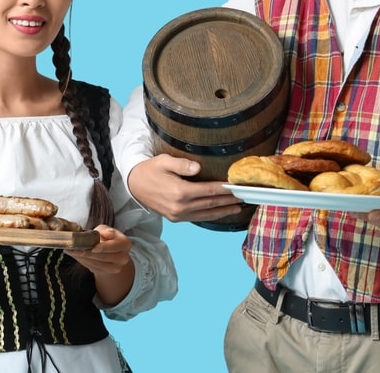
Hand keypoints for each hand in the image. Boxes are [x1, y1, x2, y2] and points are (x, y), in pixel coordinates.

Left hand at [66, 225, 134, 305]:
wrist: (110, 251)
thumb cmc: (107, 237)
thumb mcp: (105, 230)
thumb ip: (105, 230)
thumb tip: (105, 234)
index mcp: (125, 244)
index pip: (115, 246)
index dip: (104, 247)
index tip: (93, 248)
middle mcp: (123, 257)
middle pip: (104, 257)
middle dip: (87, 253)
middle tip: (74, 248)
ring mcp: (116, 267)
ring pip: (96, 264)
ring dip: (82, 258)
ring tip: (71, 251)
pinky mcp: (107, 273)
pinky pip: (93, 268)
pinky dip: (82, 261)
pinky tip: (75, 256)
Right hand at [127, 154, 241, 221]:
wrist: (134, 185)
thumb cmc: (150, 169)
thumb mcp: (164, 161)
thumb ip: (181, 164)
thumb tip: (198, 168)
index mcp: (179, 192)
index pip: (208, 191)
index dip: (225, 189)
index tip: (237, 187)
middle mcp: (180, 206)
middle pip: (211, 204)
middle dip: (229, 200)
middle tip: (244, 197)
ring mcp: (178, 215)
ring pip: (206, 214)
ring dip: (223, 211)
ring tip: (238, 207)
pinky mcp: (176, 218)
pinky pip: (198, 218)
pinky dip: (211, 216)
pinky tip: (220, 212)